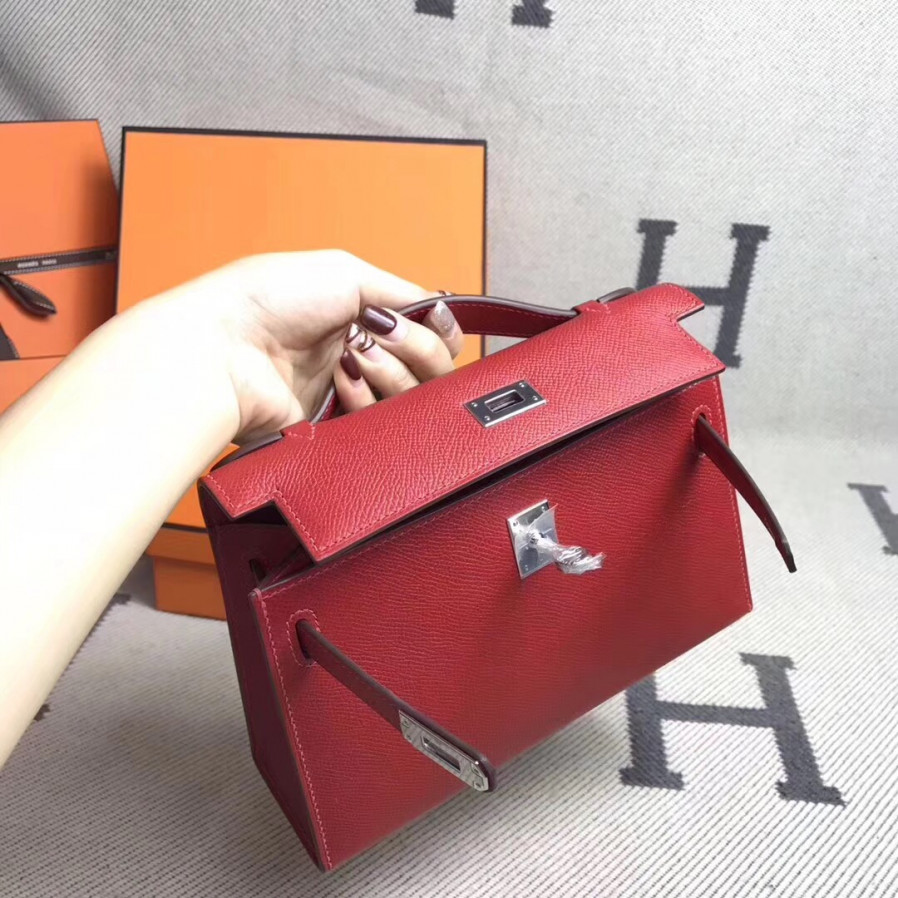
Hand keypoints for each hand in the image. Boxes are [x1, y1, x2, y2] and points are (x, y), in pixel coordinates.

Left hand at [149, 250, 463, 441]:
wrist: (224, 351)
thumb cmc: (271, 300)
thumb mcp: (347, 273)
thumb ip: (404, 293)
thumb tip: (442, 311)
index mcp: (366, 316)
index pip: (433, 335)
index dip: (439, 332)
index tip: (429, 321)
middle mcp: (366, 355)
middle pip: (434, 369)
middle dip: (414, 349)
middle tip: (374, 334)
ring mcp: (355, 393)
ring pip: (414, 397)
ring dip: (388, 371)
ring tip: (347, 357)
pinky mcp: (342, 429)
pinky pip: (384, 423)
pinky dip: (366, 396)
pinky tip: (338, 381)